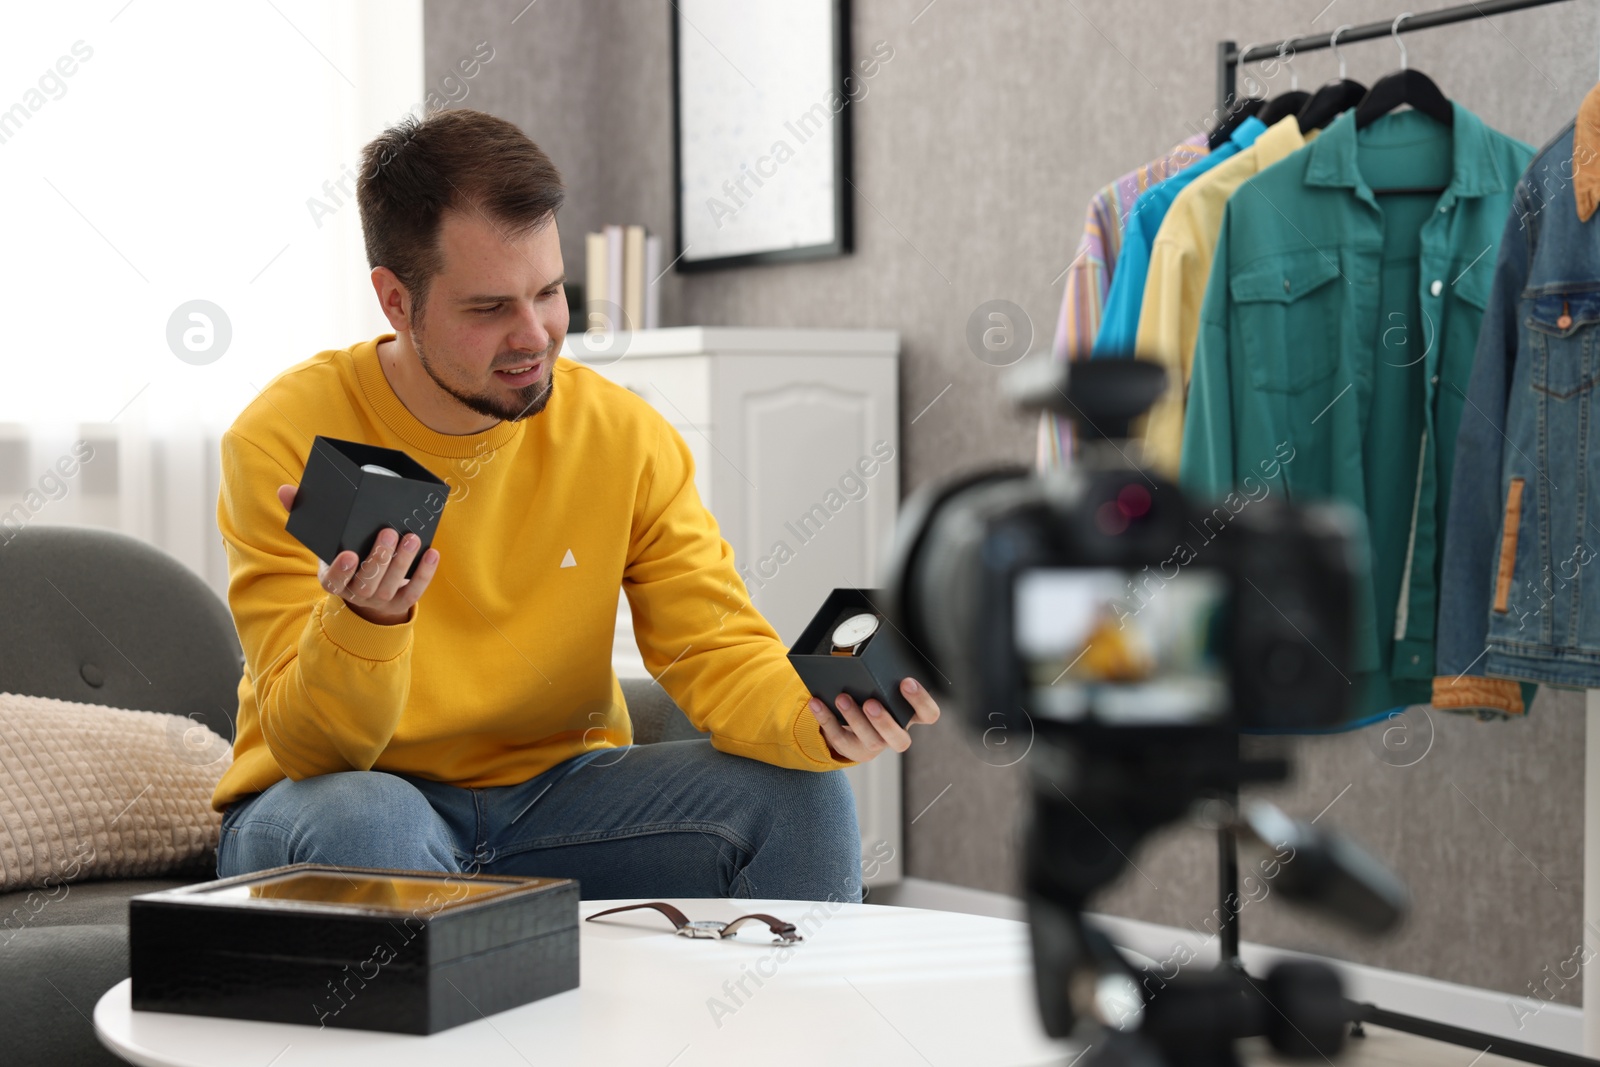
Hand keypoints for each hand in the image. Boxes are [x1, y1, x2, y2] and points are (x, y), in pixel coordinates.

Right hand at [278, 483, 439, 625]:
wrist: (364, 589)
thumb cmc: (342, 554)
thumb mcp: (323, 539)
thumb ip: (303, 514)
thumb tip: (285, 490)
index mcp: (332, 581)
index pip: (334, 581)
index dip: (341, 570)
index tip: (349, 554)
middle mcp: (356, 594)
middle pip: (367, 582)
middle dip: (379, 558)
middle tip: (389, 532)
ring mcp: (379, 600)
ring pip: (390, 586)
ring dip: (402, 562)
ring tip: (410, 537)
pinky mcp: (400, 601)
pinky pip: (414, 592)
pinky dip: (424, 574)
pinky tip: (431, 553)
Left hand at [807, 678, 939, 762]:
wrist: (856, 725)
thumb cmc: (875, 698)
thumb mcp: (884, 686)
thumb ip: (885, 673)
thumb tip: (874, 635)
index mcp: (909, 715)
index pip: (928, 714)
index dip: (921, 701)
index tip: (906, 682)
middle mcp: (896, 734)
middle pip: (900, 739)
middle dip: (885, 721)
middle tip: (871, 702)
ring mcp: (875, 744)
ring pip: (870, 740)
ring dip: (855, 719)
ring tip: (842, 698)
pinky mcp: (852, 748)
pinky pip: (838, 738)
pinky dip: (826, 719)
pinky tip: (817, 702)